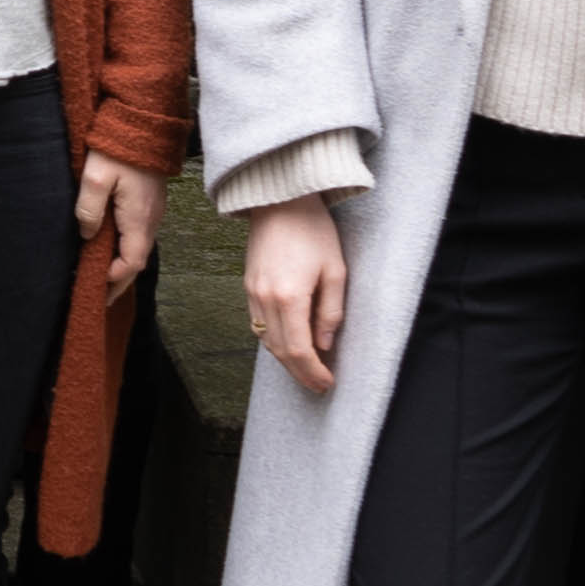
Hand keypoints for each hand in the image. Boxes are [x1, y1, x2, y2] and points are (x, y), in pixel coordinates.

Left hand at [72, 150, 159, 295]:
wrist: (142, 119)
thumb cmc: (117, 147)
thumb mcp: (95, 177)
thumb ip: (89, 209)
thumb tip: (87, 235)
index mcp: (139, 218)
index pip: (131, 263)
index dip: (114, 280)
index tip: (95, 290)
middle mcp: (151, 219)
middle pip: (137, 260)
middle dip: (118, 280)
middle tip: (98, 295)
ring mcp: (153, 211)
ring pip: (139, 247)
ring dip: (121, 264)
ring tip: (100, 276)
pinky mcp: (149, 202)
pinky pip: (139, 234)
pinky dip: (126, 248)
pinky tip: (109, 248)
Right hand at [246, 194, 347, 395]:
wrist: (281, 201)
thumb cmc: (314, 231)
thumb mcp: (335, 271)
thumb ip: (330, 312)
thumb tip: (324, 345)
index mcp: (290, 297)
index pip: (300, 350)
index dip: (314, 372)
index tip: (328, 383)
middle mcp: (265, 299)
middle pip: (280, 351)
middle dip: (300, 373)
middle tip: (318, 385)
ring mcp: (253, 293)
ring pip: (267, 341)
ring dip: (286, 360)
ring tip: (306, 369)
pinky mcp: (248, 286)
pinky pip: (258, 324)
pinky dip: (274, 341)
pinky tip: (289, 344)